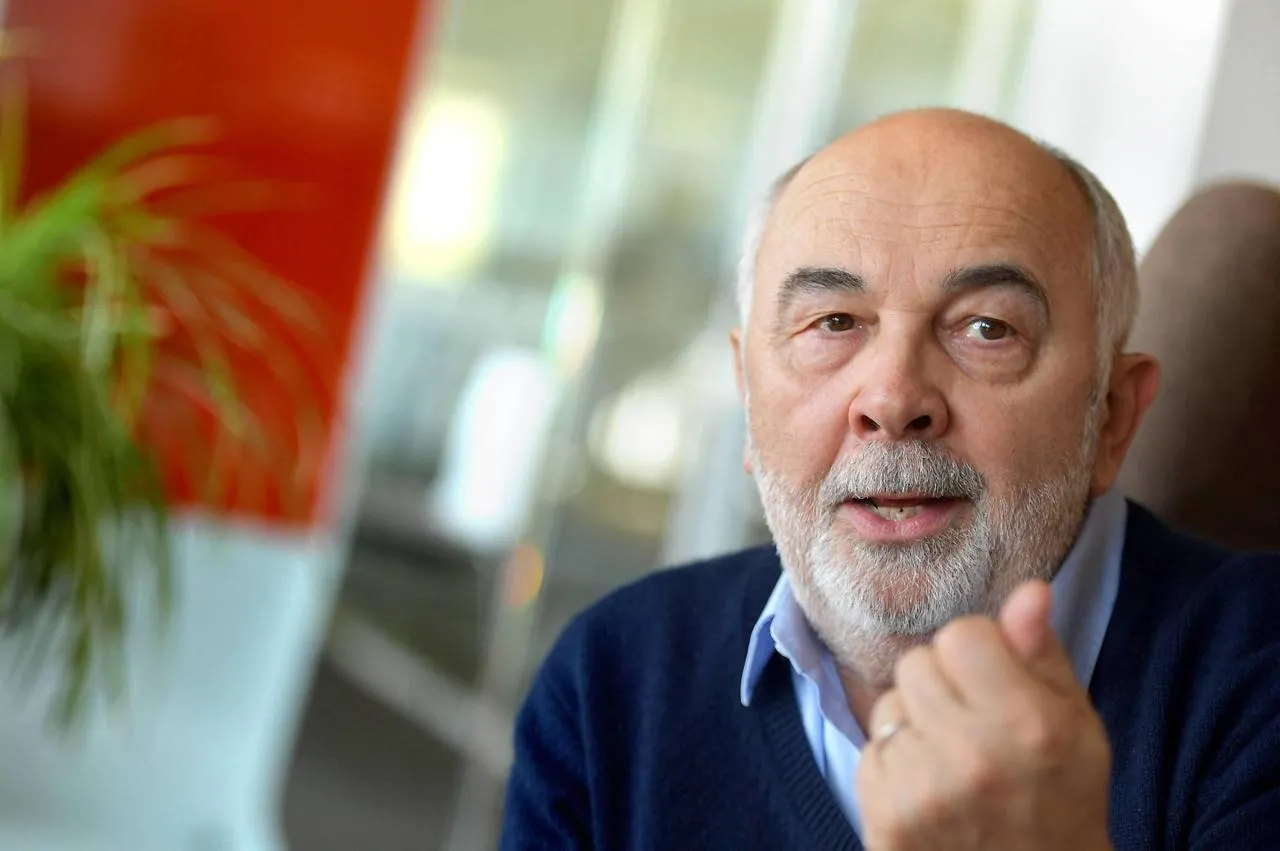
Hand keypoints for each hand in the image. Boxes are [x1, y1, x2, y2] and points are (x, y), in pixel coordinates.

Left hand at [855, 581, 1112, 850]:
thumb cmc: (1061, 797)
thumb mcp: (1073, 723)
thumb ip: (1042, 653)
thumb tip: (1030, 588)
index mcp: (1026, 722)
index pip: (960, 633)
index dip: (978, 654)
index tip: (995, 684)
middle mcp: (971, 753)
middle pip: (918, 662)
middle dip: (943, 685)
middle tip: (976, 729)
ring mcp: (923, 788)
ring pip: (889, 704)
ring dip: (915, 724)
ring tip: (955, 764)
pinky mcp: (886, 816)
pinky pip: (871, 749)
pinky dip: (896, 765)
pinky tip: (932, 792)